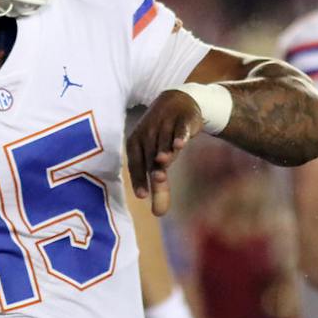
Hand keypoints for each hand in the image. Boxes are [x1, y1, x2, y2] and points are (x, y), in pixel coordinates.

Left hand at [126, 90, 203, 215]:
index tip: (142, 195)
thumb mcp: (158, 160)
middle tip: (157, 179)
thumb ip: (159, 186)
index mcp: (135, 143)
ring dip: (165, 151)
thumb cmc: (161, 138)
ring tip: (164, 162)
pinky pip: (180, 129)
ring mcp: (164, 125)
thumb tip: (158, 214)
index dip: (138, 178)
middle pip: (151, 155)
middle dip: (154, 167)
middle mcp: (147, 133)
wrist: (176, 102)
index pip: (135, 164)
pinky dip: (180, 135)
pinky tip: (180, 144)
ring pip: (165, 142)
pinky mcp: (182, 120)